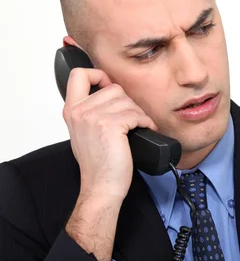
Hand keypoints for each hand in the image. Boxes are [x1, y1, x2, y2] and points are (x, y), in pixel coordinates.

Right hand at [62, 67, 157, 201]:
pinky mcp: (111, 126)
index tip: (109, 87)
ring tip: (138, 127)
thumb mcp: (85, 132)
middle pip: (114, 88)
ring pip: (127, 101)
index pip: (80, 75)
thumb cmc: (99, 164)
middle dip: (128, 103)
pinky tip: (145, 130)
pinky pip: (137, 114)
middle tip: (131, 120)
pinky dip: (146, 122)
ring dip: (139, 114)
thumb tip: (109, 94)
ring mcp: (93, 117)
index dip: (99, 75)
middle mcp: (79, 111)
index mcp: (72, 110)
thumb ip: (91, 111)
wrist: (101, 186)